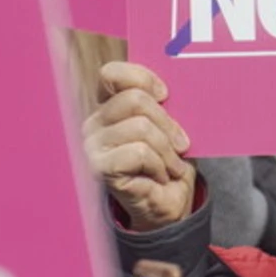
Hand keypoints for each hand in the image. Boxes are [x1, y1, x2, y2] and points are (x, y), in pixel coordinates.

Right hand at [84, 61, 195, 228]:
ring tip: (173, 165)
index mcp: (108, 107)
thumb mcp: (169, 126)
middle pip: (135, 100)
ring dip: (167, 150)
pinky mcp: (99, 168)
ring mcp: (93, 146)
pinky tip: (160, 176)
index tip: (166, 95)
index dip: (143, 78)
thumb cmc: (168, 161)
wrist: (169, 203)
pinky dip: (159, 165)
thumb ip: (163, 104)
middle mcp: (93, 123)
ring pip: (141, 127)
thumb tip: (174, 88)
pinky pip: (140, 152)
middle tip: (182, 143)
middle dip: (167, 122)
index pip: (112, 74)